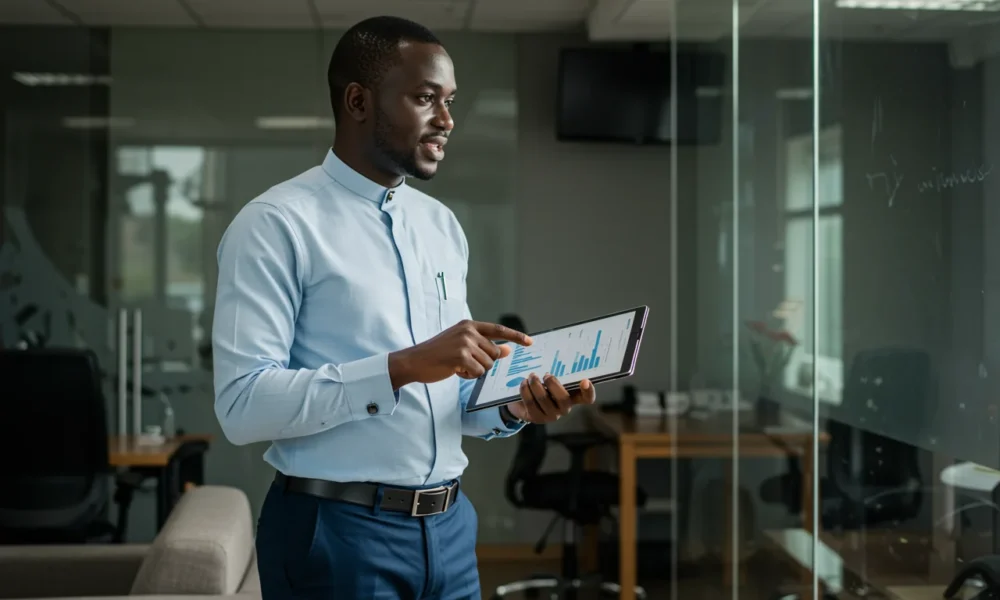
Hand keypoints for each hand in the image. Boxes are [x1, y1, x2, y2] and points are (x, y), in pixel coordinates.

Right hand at [388, 320, 532, 388]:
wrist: (414, 361)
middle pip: (495, 353)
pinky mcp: (461, 356)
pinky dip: (468, 376)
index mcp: (469, 325)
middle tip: (464, 363)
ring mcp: (465, 343)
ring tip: (457, 365)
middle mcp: (468, 331)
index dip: (515, 336)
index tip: (530, 341)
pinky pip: (478, 372)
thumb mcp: (462, 345)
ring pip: (488, 364)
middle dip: (484, 363)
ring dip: (475, 370)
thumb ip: (484, 346)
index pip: (498, 330)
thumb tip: (507, 350)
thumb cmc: (438, 354)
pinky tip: (455, 371)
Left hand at [507, 373, 595, 423]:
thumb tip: (555, 354)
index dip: (588, 391)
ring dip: (535, 385)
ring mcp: (551, 415)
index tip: (584, 380)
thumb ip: (558, 372)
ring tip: (531, 376)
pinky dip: (526, 391)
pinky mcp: (537, 418)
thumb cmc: (543, 386)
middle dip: (552, 384)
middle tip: (545, 375)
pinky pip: (531, 403)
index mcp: (573, 397)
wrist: (523, 401)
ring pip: (544, 399)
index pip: (587, 398)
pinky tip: (524, 384)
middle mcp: (565, 408)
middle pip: (563, 398)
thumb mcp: (552, 379)